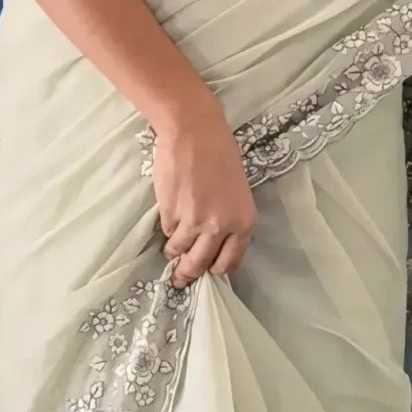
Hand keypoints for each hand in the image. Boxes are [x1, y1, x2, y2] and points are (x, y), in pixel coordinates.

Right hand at [152, 93, 256, 288]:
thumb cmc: (221, 153)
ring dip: (173, 251)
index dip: (217, 268)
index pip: (230, 261)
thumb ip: (229, 218)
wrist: (194, 132)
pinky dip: (167, 229)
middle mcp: (220, 227)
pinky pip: (168, 230)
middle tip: (180, 278)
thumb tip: (213, 240)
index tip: (210, 271)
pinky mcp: (170, 214)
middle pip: (201, 263)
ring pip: (180, 250)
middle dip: (188, 273)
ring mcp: (193, 222)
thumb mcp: (237, 191)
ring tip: (171, 249)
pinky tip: (169, 221)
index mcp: (243, 222)